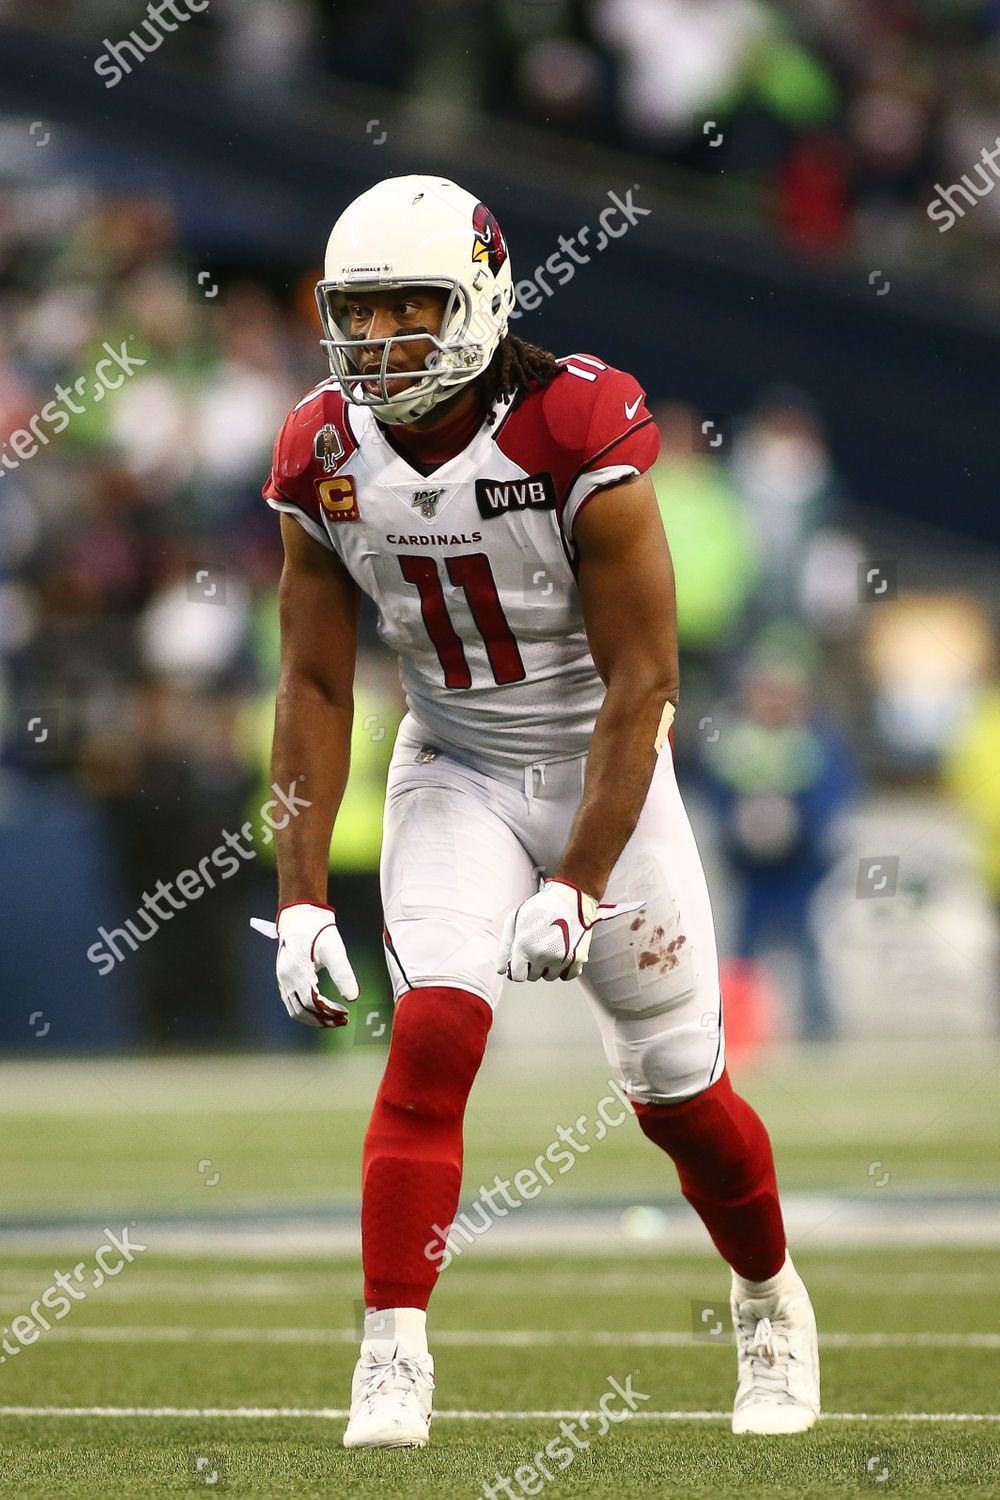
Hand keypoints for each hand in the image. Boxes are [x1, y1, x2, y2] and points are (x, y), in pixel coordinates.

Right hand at [251, 902, 359, 1026]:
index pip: (312, 1002)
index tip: (345, 1013)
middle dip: (322, 1020)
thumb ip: (343, 974)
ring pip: (294, 1010)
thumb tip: (354, 997)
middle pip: (301, 1011)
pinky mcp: (283, 978)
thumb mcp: (334, 949)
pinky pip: (291, 1002)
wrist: (300, 915)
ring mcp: (282, 979)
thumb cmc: (318, 930)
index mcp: (296, 971)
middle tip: (342, 1021)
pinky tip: (321, 1009)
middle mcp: (285, 978)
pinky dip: (305, 1010)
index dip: (329, 1012)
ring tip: (333, 1019)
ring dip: (313, 1018)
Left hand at [497, 879, 643, 982]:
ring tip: (551, 945)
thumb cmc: (539, 908)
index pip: (517, 976)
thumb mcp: (514, 921)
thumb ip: (505, 948)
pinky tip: (562, 953)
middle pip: (533, 976)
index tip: (522, 958)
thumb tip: (501, 972)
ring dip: (548, 967)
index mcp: (524, 946)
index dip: (518, 968)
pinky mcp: (578, 959)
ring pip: (549, 976)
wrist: (571, 898)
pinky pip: (567, 976)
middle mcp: (542, 955)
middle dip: (532, 965)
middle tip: (538, 945)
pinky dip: (564, 969)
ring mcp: (561, 958)